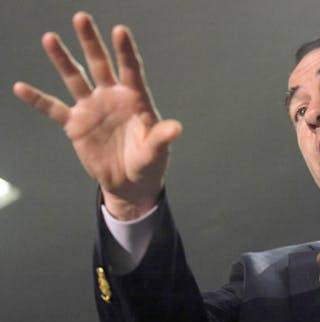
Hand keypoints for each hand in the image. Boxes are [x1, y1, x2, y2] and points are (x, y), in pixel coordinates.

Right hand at [13, 12, 180, 219]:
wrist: (130, 182)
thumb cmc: (148, 163)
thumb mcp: (157, 151)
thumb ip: (161, 137)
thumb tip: (176, 128)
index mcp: (135, 99)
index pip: (131, 70)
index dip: (125, 51)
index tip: (120, 30)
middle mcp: (112, 97)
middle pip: (101, 64)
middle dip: (91, 42)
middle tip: (82, 18)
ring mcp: (92, 109)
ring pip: (75, 78)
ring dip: (63, 59)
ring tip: (50, 38)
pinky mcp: (75, 125)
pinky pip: (54, 109)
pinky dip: (37, 100)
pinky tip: (20, 88)